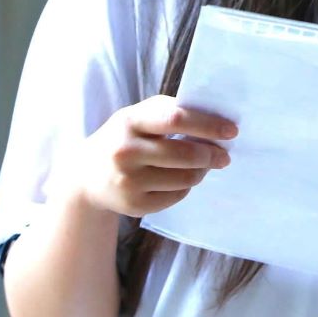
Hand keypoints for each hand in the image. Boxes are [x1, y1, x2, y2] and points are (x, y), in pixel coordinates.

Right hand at [70, 94, 234, 217]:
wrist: (86, 177)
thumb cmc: (124, 139)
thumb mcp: (136, 117)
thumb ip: (169, 111)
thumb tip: (214, 118)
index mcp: (129, 121)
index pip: (176, 118)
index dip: (208, 125)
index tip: (231, 131)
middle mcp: (125, 151)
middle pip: (185, 153)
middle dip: (212, 154)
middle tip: (224, 156)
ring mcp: (128, 180)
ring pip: (186, 178)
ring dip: (202, 171)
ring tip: (204, 166)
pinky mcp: (134, 205)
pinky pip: (177, 195)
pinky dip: (186, 187)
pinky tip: (180, 179)